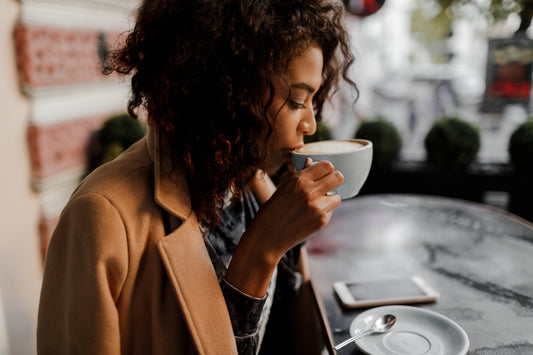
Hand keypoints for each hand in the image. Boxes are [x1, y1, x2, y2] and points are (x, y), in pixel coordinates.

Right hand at [226, 160, 342, 296]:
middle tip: (328, 186)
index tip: (324, 173)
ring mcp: (317, 206)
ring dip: (330, 199)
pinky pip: (331, 212)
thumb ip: (299, 176)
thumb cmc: (272, 211)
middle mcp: (309, 191)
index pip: (327, 165)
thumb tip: (311, 162)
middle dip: (334, 181)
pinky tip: (310, 217)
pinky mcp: (321, 221)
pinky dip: (324, 213)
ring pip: (337, 197)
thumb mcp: (283, 188)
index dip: (327, 169)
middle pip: (338, 177)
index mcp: (299, 180)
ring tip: (317, 204)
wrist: (268, 236)